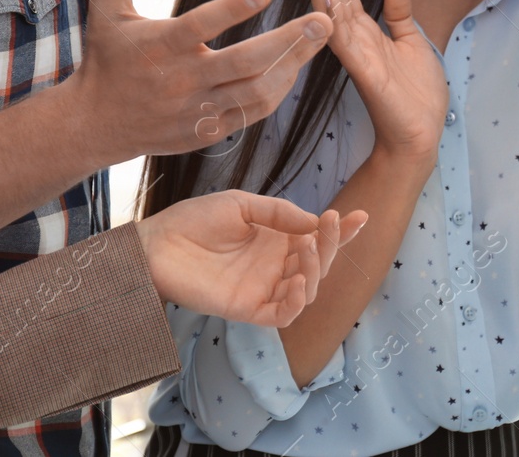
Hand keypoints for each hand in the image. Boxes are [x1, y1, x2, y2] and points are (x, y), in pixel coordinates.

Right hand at [72, 0, 333, 159]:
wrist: (93, 124)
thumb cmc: (105, 59)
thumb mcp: (105, 9)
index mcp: (161, 45)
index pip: (200, 25)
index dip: (231, 8)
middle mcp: (182, 79)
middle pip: (244, 62)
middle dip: (288, 42)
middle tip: (323, 19)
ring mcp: (196, 109)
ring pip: (254, 92)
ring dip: (292, 66)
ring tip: (318, 40)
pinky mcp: (205, 131)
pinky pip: (249, 114)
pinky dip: (275, 93)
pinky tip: (293, 69)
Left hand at [139, 191, 368, 327]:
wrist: (157, 243)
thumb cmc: (195, 220)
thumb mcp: (241, 204)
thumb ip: (278, 213)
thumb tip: (312, 223)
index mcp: (276, 239)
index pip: (316, 238)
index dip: (340, 232)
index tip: (361, 216)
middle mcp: (274, 266)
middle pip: (317, 263)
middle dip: (328, 245)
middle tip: (326, 225)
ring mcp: (263, 289)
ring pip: (306, 290)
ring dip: (315, 270)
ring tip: (306, 248)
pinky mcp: (247, 309)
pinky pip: (282, 314)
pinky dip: (296, 302)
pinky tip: (298, 283)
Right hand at [304, 0, 448, 159]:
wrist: (421, 134)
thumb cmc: (416, 94)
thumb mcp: (413, 43)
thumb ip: (400, 16)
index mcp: (366, 30)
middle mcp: (355, 38)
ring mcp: (356, 54)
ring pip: (332, 13)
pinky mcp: (363, 71)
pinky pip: (343, 41)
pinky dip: (333, 18)